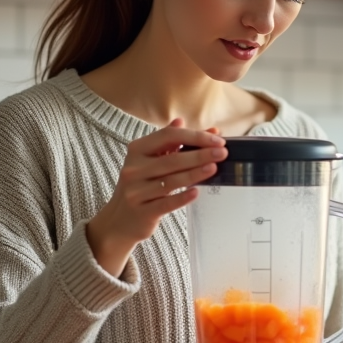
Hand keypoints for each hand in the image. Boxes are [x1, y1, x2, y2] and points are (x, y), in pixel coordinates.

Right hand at [86, 119, 225, 275]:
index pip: (169, 137)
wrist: (120, 219)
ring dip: (195, 173)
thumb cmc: (140, 185)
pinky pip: (166, 203)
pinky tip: (196, 192)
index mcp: (137, 150)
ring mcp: (136, 191)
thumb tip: (188, 123)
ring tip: (214, 168)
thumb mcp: (149, 160)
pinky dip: (182, 197)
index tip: (217, 139)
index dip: (195, 136)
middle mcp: (133, 169)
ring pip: (171, 180)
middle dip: (200, 154)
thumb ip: (169, 142)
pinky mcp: (142, 211)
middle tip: (222, 153)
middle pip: (172, 159)